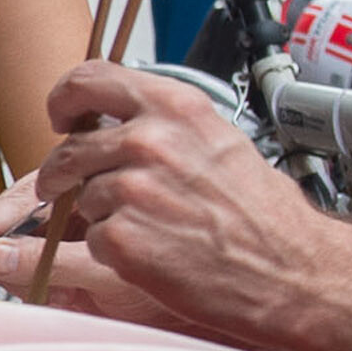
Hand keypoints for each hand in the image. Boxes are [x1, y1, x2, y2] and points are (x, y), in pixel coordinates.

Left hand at [0, 61, 332, 345]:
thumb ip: (164, 125)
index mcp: (173, 108)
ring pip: (80, 198)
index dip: (64, 100)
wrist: (289, 270)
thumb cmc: (262, 215)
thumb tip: (118, 122)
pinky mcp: (121, 239)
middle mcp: (149, 141)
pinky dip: (112, 251)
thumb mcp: (218, 141)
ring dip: (99, 215)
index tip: (61, 115)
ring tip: (147, 228)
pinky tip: (152, 252)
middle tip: (67, 188)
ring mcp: (131, 190)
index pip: (88, 80)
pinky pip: (91, 240)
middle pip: (70, 148)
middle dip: (61, 173)